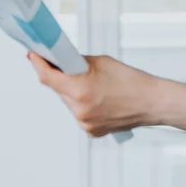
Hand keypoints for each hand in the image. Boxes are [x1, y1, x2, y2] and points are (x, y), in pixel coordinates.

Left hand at [27, 52, 158, 136]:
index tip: (33, 55)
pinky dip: (82, 104)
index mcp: (80, 90)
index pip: (48, 78)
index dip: (38, 64)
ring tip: (90, 84)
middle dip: (59, 78)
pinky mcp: (91, 131)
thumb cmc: (132, 81)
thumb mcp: (101, 62)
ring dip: (71, 92)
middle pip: (58, 90)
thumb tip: (62, 61)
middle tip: (63, 66)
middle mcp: (80, 110)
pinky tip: (96, 98)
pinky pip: (78, 113)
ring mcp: (85, 123)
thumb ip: (77, 63)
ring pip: (67, 103)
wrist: (152, 102)